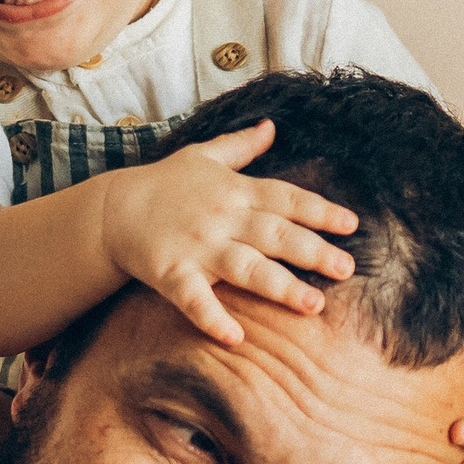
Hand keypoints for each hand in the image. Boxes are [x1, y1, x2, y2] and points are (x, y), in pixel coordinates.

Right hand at [101, 127, 358, 346]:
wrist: (112, 210)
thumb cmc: (163, 184)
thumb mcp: (202, 156)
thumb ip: (241, 145)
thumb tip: (271, 126)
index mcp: (235, 191)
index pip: (286, 199)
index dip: (319, 211)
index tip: (351, 225)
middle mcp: (222, 218)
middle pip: (275, 235)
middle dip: (312, 251)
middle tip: (346, 268)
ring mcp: (197, 247)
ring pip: (246, 268)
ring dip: (280, 286)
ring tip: (313, 304)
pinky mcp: (171, 273)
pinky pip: (194, 298)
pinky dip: (212, 317)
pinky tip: (234, 337)